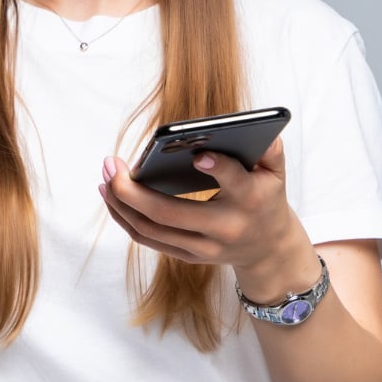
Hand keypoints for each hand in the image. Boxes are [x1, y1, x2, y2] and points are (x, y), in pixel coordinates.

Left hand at [100, 138, 317, 298]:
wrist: (269, 249)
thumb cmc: (266, 198)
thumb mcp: (276, 172)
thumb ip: (269, 148)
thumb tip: (250, 124)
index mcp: (250, 201)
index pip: (234, 182)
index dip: (218, 169)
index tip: (198, 153)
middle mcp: (225, 228)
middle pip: (170, 213)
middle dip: (132, 190)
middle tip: (111, 164)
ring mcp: (205, 247)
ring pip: (151, 230)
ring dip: (121, 204)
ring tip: (105, 176)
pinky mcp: (189, 257)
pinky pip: (149, 240)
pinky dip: (125, 219)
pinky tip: (112, 196)